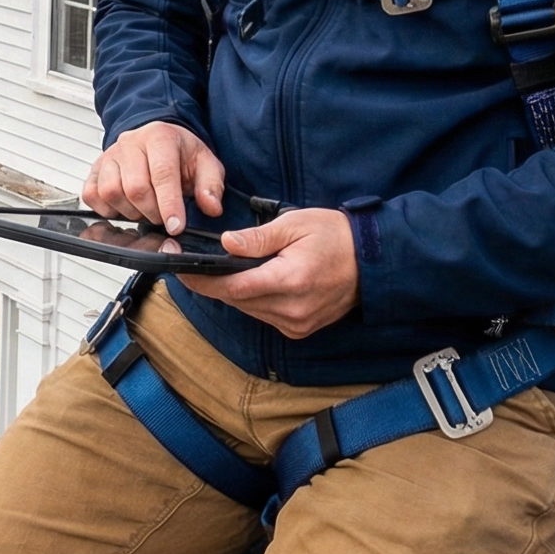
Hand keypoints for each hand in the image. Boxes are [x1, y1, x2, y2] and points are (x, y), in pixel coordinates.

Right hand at [84, 121, 224, 231]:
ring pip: (111, 192)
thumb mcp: (205, 163)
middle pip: (135, 188)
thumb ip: (211, 185)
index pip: (162, 173)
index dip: (169, 204)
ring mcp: (109, 156)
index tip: (176, 226)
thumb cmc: (180, 153)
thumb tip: (211, 207)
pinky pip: (91, 195)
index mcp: (160, 136)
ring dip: (131, 211)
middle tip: (164, 217)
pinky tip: (125, 207)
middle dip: (153, 212)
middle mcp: (130, 143)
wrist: (157, 139)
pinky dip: (107, 209)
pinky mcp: (95, 169)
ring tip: (145, 210)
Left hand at [182, 209, 358, 338]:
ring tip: (216, 273)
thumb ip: (258, 238)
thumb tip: (226, 244)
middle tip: (191, 267)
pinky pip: (264, 316)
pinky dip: (251, 301)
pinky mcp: (300, 329)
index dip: (203, 280)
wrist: (373, 260)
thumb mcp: (295, 225)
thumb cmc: (335, 236)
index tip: (181, 270)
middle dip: (212, 285)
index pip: (233, 287)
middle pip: (237, 301)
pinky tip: (248, 284)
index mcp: (290, 281)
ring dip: (231, 293)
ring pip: (248, 310)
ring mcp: (297, 323)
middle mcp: (292, 309)